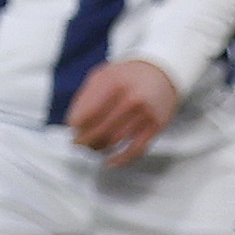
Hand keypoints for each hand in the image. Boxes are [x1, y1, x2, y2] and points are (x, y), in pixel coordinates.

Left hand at [63, 56, 181, 162]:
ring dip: (99, 148)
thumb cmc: (128, 76)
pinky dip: (120, 159)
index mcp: (113, 83)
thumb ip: (86, 96)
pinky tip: (110, 161)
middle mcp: (130, 98)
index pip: (86, 113)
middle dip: (85, 140)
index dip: (75, 126)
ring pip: (114, 141)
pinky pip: (135, 149)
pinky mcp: (155, 126)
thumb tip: (72, 123)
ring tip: (93, 146)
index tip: (73, 129)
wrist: (162, 73)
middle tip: (80, 142)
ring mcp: (144, 113)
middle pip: (99, 130)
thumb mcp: (103, 75)